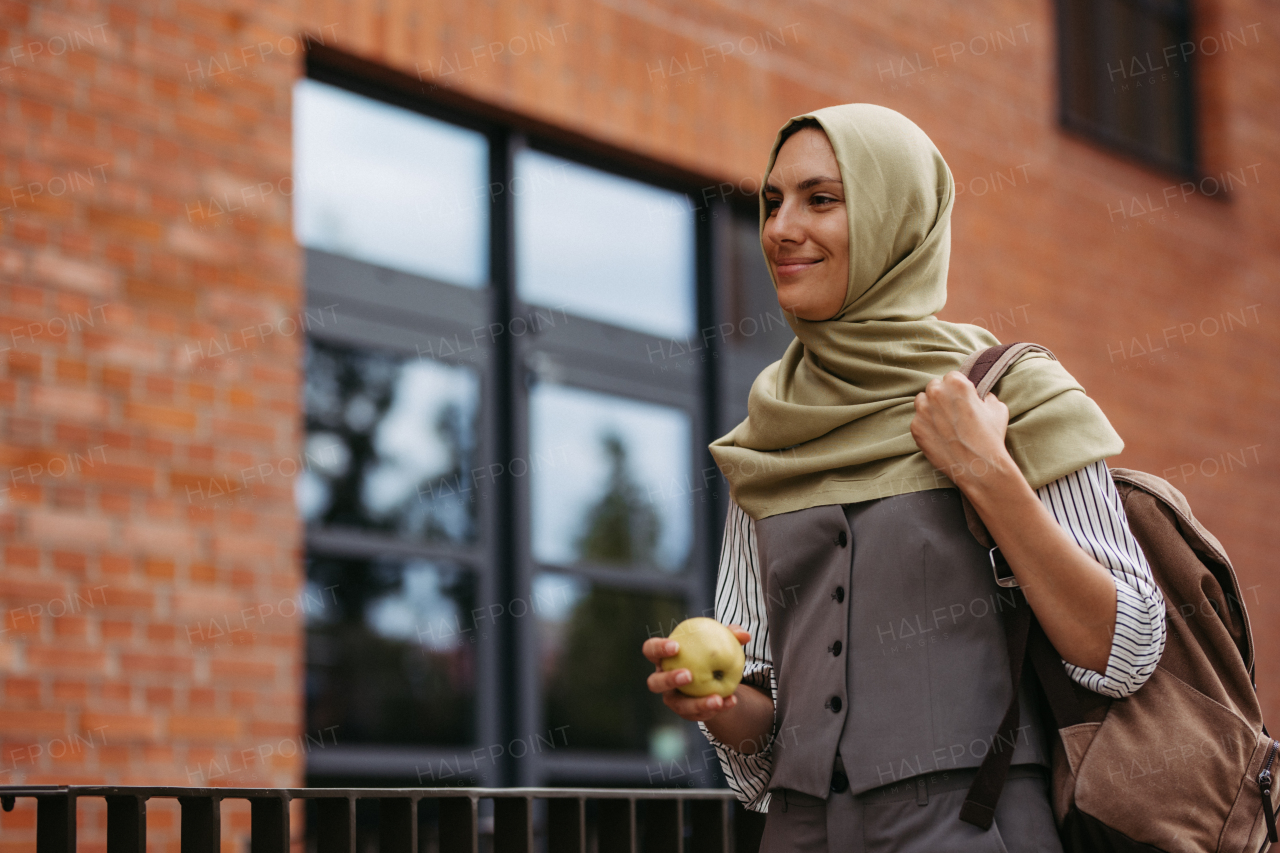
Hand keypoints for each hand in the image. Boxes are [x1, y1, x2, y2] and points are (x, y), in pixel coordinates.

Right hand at [642, 626, 749, 722]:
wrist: (717, 677)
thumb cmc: (712, 651)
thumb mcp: (722, 640)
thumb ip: (731, 635)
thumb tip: (745, 635)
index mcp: (664, 657)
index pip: (651, 650)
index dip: (658, 648)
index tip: (676, 647)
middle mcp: (662, 679)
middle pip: (655, 682)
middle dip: (669, 679)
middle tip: (689, 675)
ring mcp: (672, 699)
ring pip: (678, 705)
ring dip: (697, 704)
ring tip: (717, 700)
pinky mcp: (686, 713)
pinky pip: (697, 714)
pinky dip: (714, 709)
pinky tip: (730, 702)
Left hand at [910, 371, 1013, 487]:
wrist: (979, 466)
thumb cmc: (991, 437)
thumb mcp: (998, 409)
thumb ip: (987, 397)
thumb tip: (984, 396)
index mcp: (957, 384)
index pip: (951, 376)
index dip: (957, 388)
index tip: (961, 398)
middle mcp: (936, 393)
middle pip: (934, 386)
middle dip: (942, 396)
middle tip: (952, 411)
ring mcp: (923, 411)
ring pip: (921, 401)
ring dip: (930, 407)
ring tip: (944, 422)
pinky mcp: (915, 428)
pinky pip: (918, 420)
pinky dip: (926, 425)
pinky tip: (939, 435)